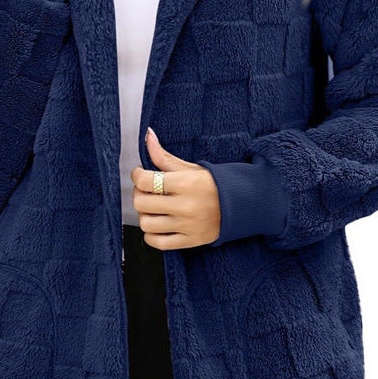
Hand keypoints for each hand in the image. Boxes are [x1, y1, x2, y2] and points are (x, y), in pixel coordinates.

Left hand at [130, 127, 220, 249]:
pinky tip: (158, 225)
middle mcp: (186, 206)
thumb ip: (164, 156)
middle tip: (146, 191)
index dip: (137, 175)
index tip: (140, 174)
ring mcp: (187, 226)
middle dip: (139, 195)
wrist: (241, 205)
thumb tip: (148, 135)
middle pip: (141, 203)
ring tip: (153, 209)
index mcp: (186, 183)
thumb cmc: (213, 184)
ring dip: (145, 215)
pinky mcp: (190, 241)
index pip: (145, 180)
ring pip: (146, 224)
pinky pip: (158, 243)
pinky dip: (152, 235)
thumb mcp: (191, 168)